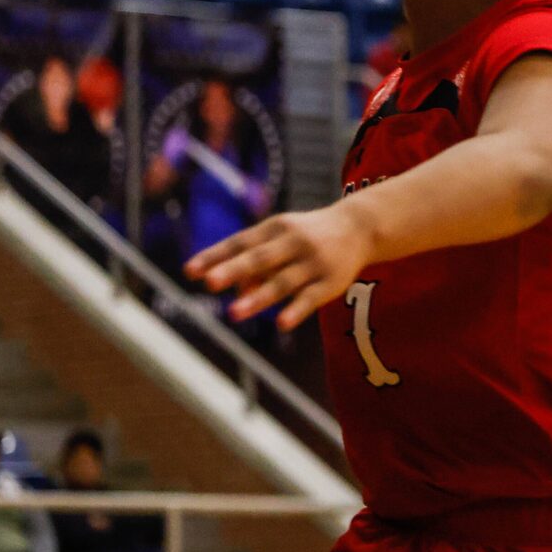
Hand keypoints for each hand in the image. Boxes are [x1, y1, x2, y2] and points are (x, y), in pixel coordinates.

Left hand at [186, 201, 375, 330]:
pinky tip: (281, 324)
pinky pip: (310, 298)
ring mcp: (313, 263)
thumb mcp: (283, 238)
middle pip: (260, 258)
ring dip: (258, 297)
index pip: (241, 242)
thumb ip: (256, 263)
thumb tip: (236, 293)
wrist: (361, 227)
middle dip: (234, 270)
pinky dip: (296, 310)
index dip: (216, 256)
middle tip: (210, 284)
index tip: (190, 270)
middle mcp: (294, 243)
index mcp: (277, 228)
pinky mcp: (331, 282)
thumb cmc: (309, 235)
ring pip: (282, 282)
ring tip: (234, 313)